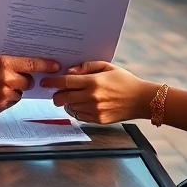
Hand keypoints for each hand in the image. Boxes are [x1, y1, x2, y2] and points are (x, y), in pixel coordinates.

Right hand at [0, 55, 60, 115]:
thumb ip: (7, 62)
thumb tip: (25, 65)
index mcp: (4, 63)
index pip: (32, 65)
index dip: (46, 66)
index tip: (56, 66)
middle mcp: (7, 79)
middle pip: (28, 81)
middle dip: (23, 80)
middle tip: (11, 77)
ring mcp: (4, 95)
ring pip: (20, 94)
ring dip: (14, 90)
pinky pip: (10, 103)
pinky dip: (5, 99)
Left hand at [41, 62, 158, 123]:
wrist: (141, 100)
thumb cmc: (124, 81)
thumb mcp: (107, 66)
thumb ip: (87, 67)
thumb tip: (69, 71)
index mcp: (94, 82)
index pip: (66, 82)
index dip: (52, 82)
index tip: (45, 82)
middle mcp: (92, 97)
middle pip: (63, 98)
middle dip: (56, 95)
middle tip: (56, 92)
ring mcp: (94, 110)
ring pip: (70, 107)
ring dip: (66, 103)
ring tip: (72, 97)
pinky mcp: (98, 120)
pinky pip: (79, 116)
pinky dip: (76, 110)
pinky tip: (82, 104)